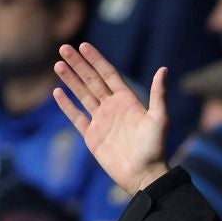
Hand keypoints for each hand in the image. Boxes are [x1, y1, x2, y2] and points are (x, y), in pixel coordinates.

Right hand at [53, 42, 170, 195]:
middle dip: (79, 64)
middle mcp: (113, 107)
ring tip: (58, 65)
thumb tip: (163, 69)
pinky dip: (67, 105)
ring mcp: (101, 121)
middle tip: (64, 48)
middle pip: (92, 80)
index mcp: (127, 100)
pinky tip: (58, 92)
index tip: (83, 46)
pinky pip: (77, 117)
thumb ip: (158, 94)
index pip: (108, 74)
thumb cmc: (155, 148)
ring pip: (82, 95)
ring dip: (71, 80)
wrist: (144, 174)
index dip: (96, 60)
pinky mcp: (92, 136)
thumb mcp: (159, 119)